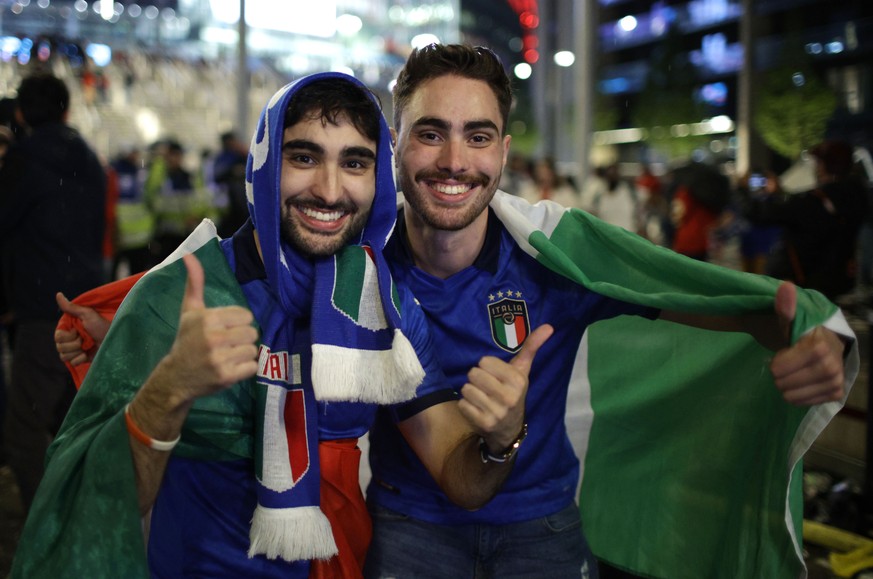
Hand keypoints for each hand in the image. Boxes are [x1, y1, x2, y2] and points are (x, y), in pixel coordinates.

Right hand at [54, 292, 110, 365]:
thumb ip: (72, 307)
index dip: (66, 336)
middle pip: (59, 347)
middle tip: (85, 339)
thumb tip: (58, 294)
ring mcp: (76, 350)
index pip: (57, 336)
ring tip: (88, 346)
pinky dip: (80, 359)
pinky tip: (88, 354)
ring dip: (77, 351)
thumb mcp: (88, 314)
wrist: (115, 339)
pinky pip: (72, 362)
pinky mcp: (81, 359)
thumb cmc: (103, 325)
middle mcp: (71, 339)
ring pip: (64, 356)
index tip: (77, 331)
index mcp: (71, 328)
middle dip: (73, 344)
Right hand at [158, 254, 259, 403]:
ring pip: (253, 350)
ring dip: (243, 354)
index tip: (223, 329)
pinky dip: (244, 369)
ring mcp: (220, 358)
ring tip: (227, 356)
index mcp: (208, 318)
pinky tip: (229, 368)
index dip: (238, 323)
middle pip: (252, 332)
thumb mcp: (190, 310)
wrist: (176, 377)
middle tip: (226, 345)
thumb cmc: (186, 340)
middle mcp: (214, 337)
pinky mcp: (226, 376)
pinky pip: (252, 367)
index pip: (246, 316)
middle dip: (242, 339)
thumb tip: (189, 255)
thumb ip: (195, 283)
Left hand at [459, 324, 553, 450]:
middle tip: (487, 387)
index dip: (487, 367)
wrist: (510, 428)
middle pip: (473, 373)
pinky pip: (462, 404)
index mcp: (518, 381)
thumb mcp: (522, 370)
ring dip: (471, 392)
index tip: (495, 375)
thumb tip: (549, 326)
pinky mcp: (483, 423)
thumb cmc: (512, 391)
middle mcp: (509, 397)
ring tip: (482, 398)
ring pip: (466, 388)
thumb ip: (531, 347)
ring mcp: (496, 412)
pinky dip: (466, 405)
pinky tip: (477, 409)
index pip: (484, 361)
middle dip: (477, 379)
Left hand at [770, 282, 845, 404]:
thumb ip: (785, 307)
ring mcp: (836, 380)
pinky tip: (799, 383)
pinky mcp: (836, 392)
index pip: (781, 368)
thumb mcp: (788, 319)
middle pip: (785, 383)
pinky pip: (805, 403)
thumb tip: (786, 286)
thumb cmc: (800, 331)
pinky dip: (796, 395)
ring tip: (791, 373)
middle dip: (778, 375)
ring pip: (793, 395)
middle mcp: (833, 365)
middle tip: (784, 364)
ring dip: (785, 386)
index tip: (780, 354)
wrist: (820, 342)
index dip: (776, 363)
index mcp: (820, 346)